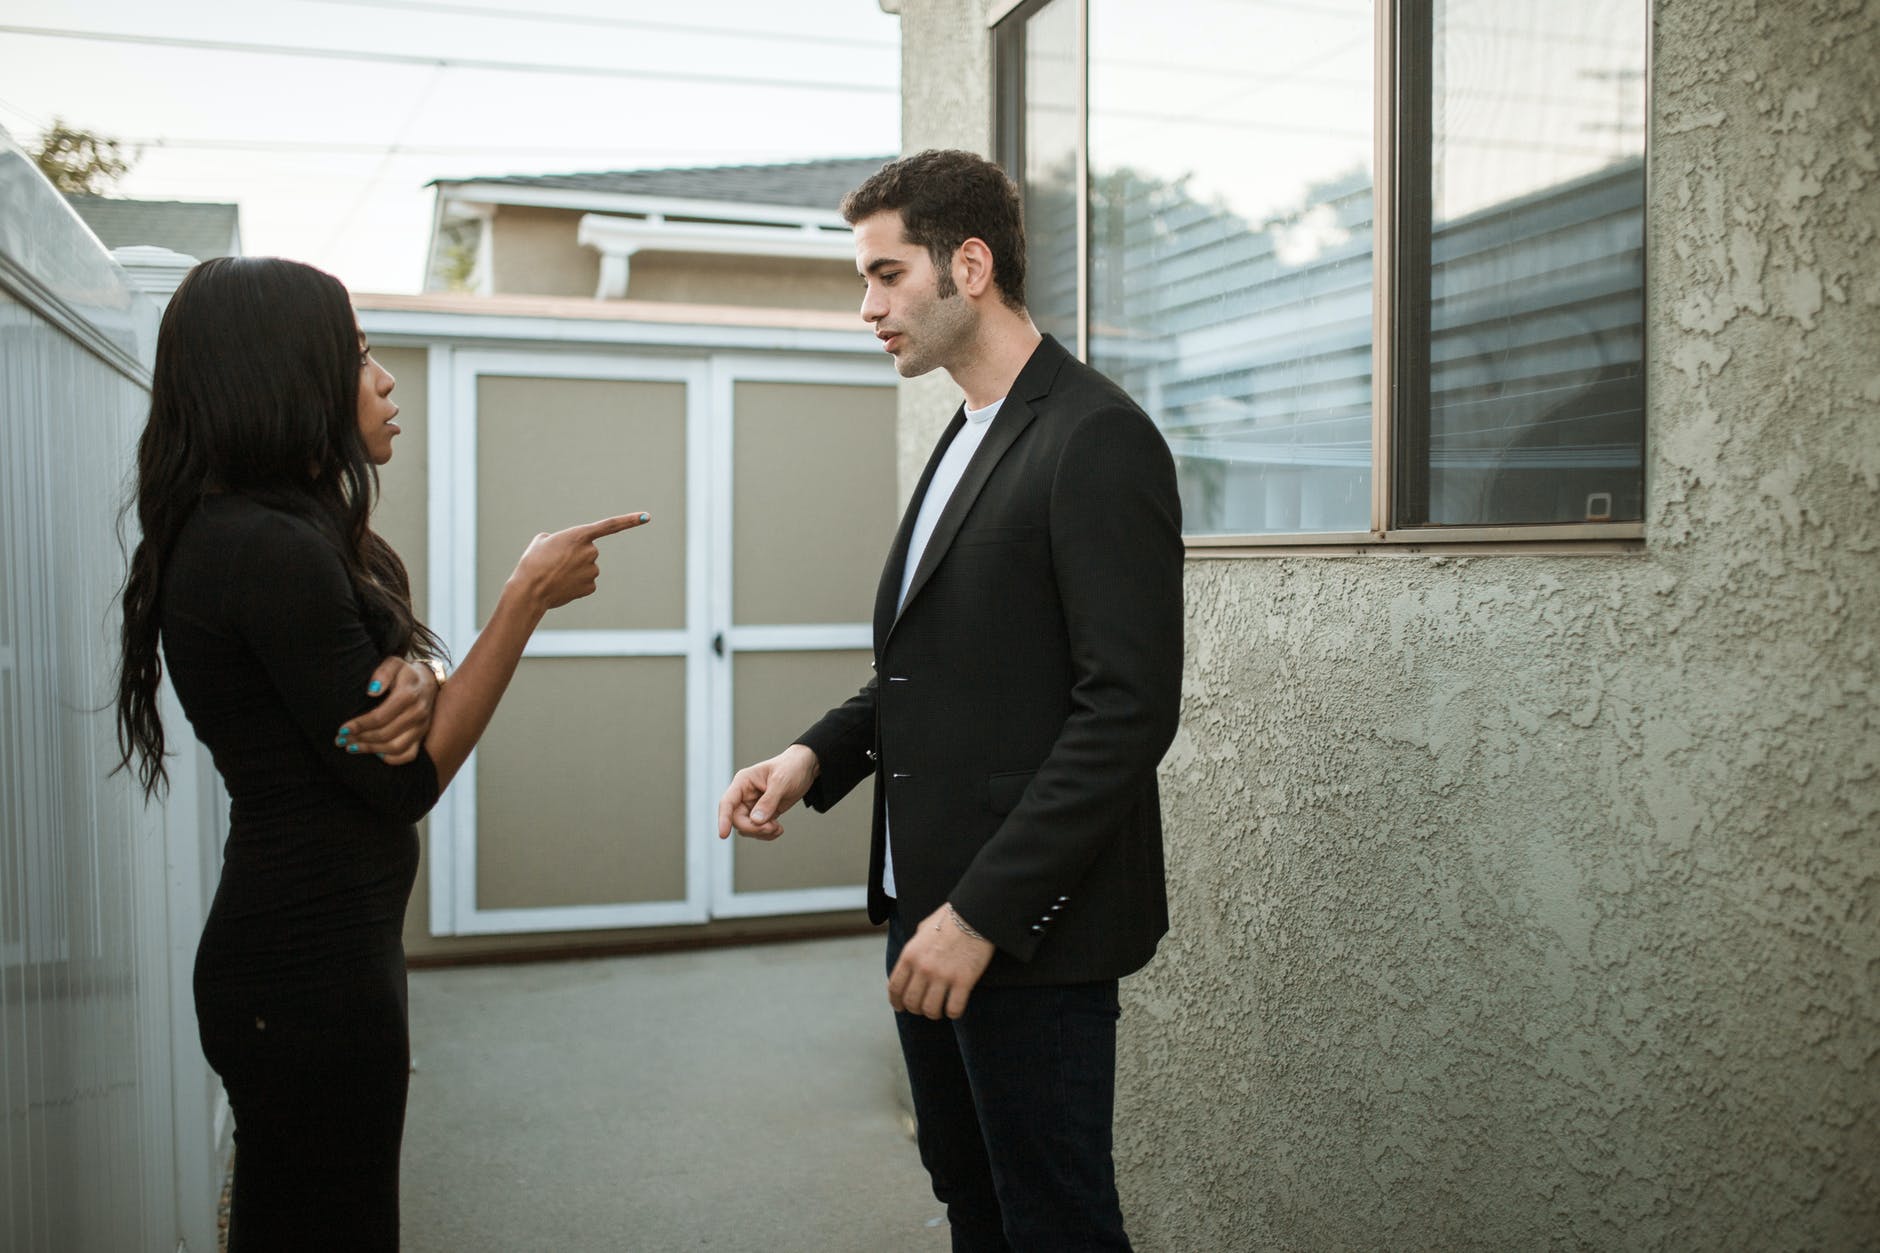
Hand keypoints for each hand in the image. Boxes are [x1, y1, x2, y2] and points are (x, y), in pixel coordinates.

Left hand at [335, 657, 436, 763]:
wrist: (427, 682)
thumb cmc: (404, 673)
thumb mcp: (394, 664)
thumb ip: (383, 673)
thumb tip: (372, 690)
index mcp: (409, 695)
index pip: (381, 716)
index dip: (360, 725)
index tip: (342, 729)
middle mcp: (417, 713)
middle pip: (386, 734)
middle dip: (360, 739)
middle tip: (341, 739)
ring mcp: (421, 727)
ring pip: (395, 747)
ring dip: (371, 749)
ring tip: (352, 747)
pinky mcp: (422, 736)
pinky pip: (408, 755)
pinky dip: (391, 758)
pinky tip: (375, 753)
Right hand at [509, 512, 650, 611]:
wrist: (529, 590)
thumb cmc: (532, 563)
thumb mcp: (541, 542)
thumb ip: (557, 539)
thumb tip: (562, 547)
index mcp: (580, 535)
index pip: (610, 525)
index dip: (629, 520)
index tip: (647, 516)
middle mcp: (591, 551)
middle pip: (589, 551)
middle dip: (576, 556)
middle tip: (556, 562)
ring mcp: (592, 570)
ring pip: (587, 568)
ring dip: (574, 570)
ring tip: (555, 575)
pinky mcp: (591, 587)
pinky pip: (586, 582)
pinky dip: (576, 584)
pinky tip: (562, 586)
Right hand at [717, 744, 819, 839]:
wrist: (805, 768)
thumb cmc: (791, 767)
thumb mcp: (781, 781)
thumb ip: (768, 801)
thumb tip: (756, 820)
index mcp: (743, 782)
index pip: (727, 802)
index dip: (723, 819)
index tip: (723, 835)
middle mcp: (744, 795)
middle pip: (737, 819)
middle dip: (753, 828)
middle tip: (771, 827)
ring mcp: (752, 805)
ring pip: (746, 827)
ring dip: (761, 832)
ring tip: (778, 828)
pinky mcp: (762, 813)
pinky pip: (757, 829)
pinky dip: (767, 834)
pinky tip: (779, 829)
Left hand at [888, 905, 995, 1019]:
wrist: (975, 915)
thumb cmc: (949, 920)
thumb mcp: (922, 930)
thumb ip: (914, 949)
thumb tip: (909, 965)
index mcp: (910, 955)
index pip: (895, 987)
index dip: (896, 1001)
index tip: (900, 1007)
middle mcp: (923, 967)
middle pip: (912, 1002)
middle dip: (916, 1009)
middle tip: (923, 1008)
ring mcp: (943, 975)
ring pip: (931, 1010)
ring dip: (934, 1013)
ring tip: (939, 1010)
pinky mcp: (963, 981)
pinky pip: (953, 1009)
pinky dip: (953, 1013)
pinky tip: (954, 1008)